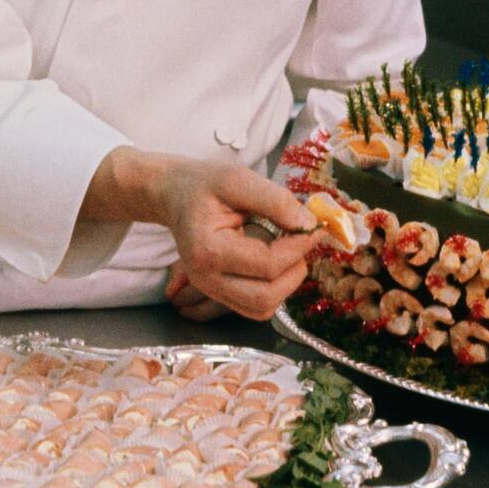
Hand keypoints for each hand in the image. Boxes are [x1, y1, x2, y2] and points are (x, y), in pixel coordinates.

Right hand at [155, 161, 316, 321]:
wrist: (175, 195)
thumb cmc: (204, 185)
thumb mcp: (238, 179)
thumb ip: (275, 201)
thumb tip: (308, 224)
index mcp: (207, 250)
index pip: (267, 264)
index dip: (298, 247)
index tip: (313, 226)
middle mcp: (205, 278)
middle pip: (265, 296)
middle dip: (295, 270)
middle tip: (303, 241)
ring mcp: (210, 290)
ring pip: (262, 308)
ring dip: (287, 283)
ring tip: (291, 251)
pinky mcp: (218, 294)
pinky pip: (255, 307)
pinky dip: (275, 290)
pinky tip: (278, 262)